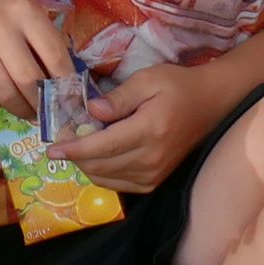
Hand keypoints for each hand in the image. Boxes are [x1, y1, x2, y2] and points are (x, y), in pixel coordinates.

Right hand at [0, 0, 71, 118]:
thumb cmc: (0, 1)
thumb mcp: (27, 8)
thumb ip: (43, 40)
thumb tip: (61, 83)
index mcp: (23, 10)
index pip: (54, 55)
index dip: (66, 81)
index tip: (70, 96)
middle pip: (28, 80)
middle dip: (43, 103)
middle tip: (49, 112)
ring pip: (4, 94)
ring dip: (20, 109)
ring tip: (28, 111)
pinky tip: (0, 97)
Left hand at [69, 64, 229, 195]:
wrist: (211, 104)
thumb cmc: (178, 85)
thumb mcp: (148, 79)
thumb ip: (118, 97)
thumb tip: (91, 112)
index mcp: (150, 131)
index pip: (103, 146)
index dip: (75, 149)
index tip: (52, 148)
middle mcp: (152, 159)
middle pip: (102, 166)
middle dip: (76, 156)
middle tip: (60, 140)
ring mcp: (155, 174)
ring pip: (108, 179)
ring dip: (87, 166)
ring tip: (76, 146)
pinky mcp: (156, 181)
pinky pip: (120, 185)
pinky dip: (102, 174)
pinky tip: (95, 158)